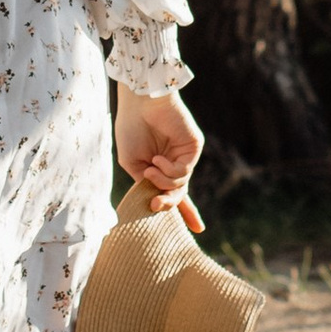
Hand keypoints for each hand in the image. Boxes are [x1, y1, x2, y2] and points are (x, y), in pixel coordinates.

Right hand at [116, 86, 204, 229]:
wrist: (139, 102)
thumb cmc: (131, 129)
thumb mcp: (131, 164)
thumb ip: (144, 184)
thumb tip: (157, 202)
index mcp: (160, 168)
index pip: (173, 193)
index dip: (185, 211)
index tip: (198, 229)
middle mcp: (175, 162)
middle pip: (179, 193)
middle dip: (169, 204)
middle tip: (156, 205)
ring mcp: (185, 155)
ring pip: (180, 185)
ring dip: (162, 182)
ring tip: (150, 169)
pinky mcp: (193, 147)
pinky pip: (184, 171)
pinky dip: (169, 171)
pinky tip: (158, 160)